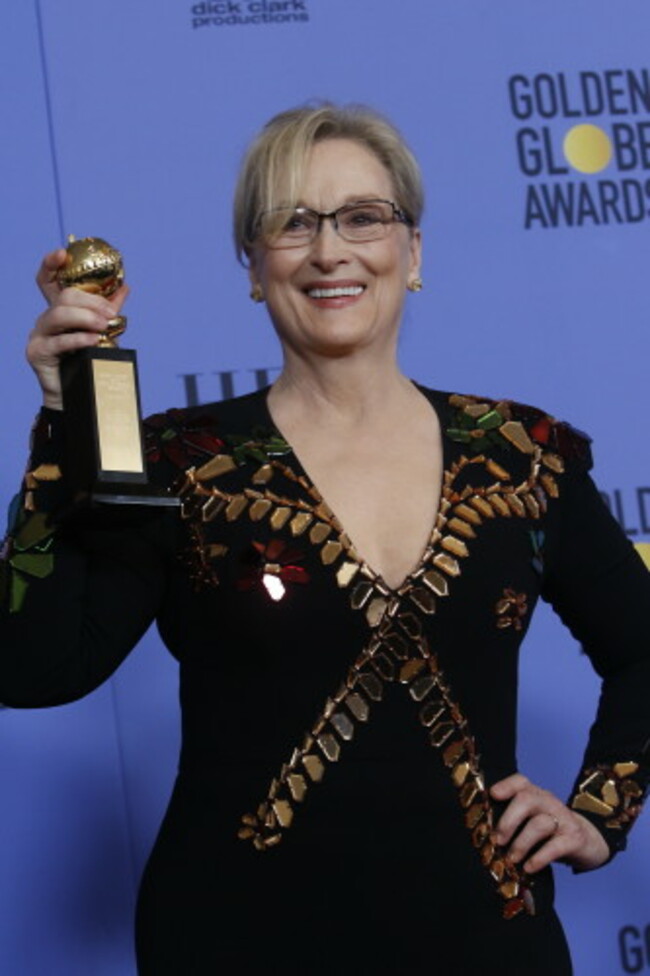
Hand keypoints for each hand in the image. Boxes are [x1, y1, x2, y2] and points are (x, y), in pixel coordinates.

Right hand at [27, 248, 128, 409]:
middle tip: (109, 314)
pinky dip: (79, 338)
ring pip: (58, 315)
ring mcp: (38, 334)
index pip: (48, 280)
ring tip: (103, 326)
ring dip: (85, 317)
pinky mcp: (37, 352)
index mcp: (58, 309)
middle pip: (63, 297)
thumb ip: (109, 310)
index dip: (51, 264)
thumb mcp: (100, 331)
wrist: (76, 394)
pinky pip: (59, 341)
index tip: (62, 253)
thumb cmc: (87, 360)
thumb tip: (125, 287)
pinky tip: (93, 339)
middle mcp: (45, 318)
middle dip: (89, 302)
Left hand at [490, 773, 609, 873]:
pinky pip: (555, 846)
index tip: (493, 796)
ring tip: (512, 859)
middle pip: (526, 800)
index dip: (506, 785)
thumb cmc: (549, 832)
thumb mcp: (531, 820)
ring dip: (521, 844)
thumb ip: (512, 820)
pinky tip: (529, 868)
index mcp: (535, 795)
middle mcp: (549, 802)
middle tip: (497, 841)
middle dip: (508, 821)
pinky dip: (539, 858)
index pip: (521, 782)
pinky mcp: (574, 839)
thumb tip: (482, 834)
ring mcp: (563, 819)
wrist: (587, 842)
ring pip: (539, 824)